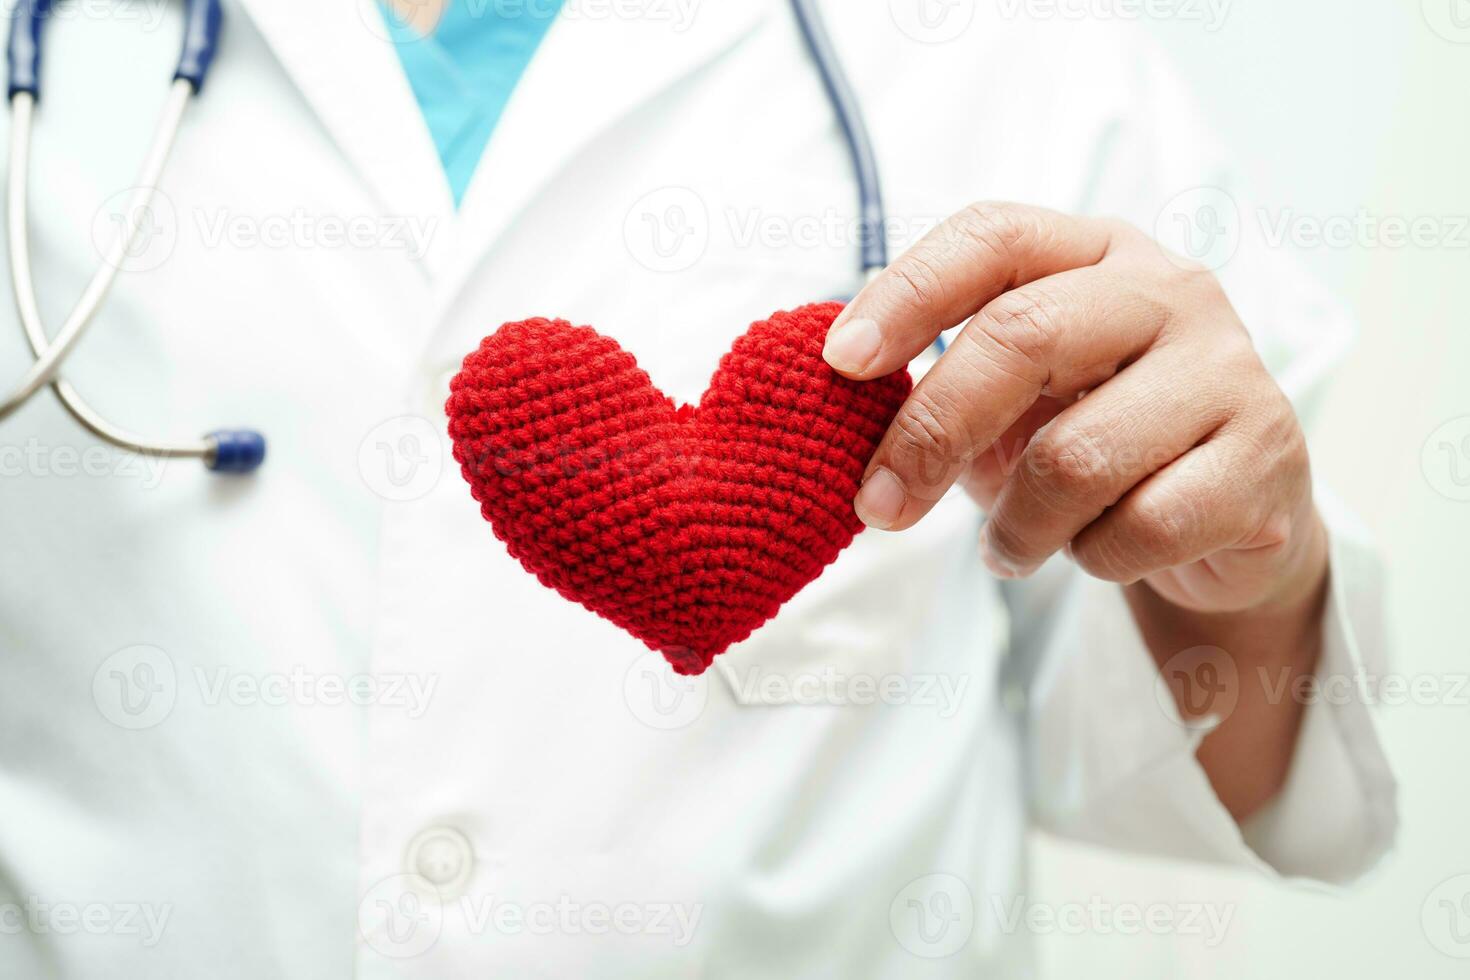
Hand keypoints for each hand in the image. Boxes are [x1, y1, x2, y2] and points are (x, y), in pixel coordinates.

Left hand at [824, 202, 1327, 615]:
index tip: (841, 363)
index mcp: (1095, 253)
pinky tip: (1096, 550)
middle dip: (930, 432)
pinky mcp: (1266, 455)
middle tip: (882, 506)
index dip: (906, 293)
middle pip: (1021, 335)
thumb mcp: (1017, 400)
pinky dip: (1093, 558)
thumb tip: (848, 411)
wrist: (1233, 513)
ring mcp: (1227, 367)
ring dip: (1018, 525)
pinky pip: (1140, 527)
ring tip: (1012, 546)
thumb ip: (948, 386)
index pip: (992, 237)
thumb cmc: (1098, 441)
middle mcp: (1169, 290)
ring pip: (1073, 456)